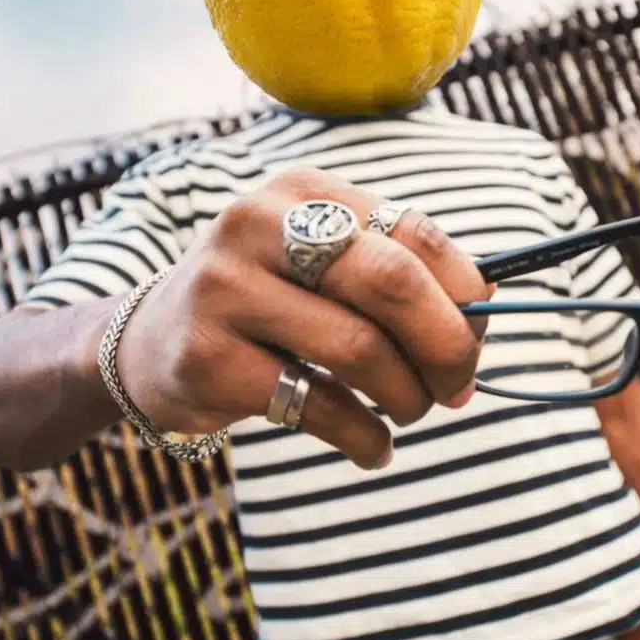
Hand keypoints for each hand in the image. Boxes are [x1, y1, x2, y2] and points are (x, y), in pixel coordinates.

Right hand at [114, 168, 488, 469]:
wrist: (155, 339)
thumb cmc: (267, 302)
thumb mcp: (323, 267)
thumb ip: (397, 275)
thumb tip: (485, 309)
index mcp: (304, 192)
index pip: (413, 233)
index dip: (464, 292)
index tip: (480, 336)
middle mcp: (260, 225)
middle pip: (392, 282)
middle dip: (447, 345)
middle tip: (460, 387)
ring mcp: (226, 288)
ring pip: (360, 348)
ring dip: (407, 397)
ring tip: (409, 413)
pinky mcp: (208, 357)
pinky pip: (317, 404)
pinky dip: (364, 436)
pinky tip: (373, 447)